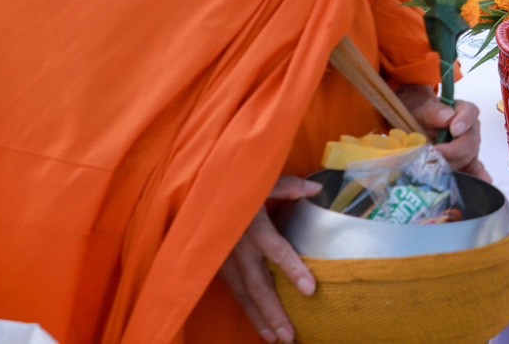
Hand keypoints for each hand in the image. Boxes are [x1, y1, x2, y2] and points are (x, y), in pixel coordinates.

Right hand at [218, 175, 319, 343]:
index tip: (310, 289)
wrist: (192, 190)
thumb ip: (288, 186)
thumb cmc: (233, 183)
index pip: (275, 249)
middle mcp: (236, 246)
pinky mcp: (215, 266)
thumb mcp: (260, 179)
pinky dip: (248, 311)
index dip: (292, 269)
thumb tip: (316, 190)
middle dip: (274, 311)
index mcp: (251, 223)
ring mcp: (223, 259)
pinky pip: (234, 292)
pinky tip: (261, 328)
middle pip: (258, 284)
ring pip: (244, 295)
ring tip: (277, 339)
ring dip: (261, 318)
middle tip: (290, 335)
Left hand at [399, 88, 486, 180]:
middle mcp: (469, 129)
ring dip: (454, 164)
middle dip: (453, 150)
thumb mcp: (421, 107)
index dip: (465, 121)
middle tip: (435, 154)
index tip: (454, 130)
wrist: (411, 124)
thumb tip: (448, 118)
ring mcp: (467, 148)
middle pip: (470, 140)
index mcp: (461, 111)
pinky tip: (482, 182)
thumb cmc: (418, 112)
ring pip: (469, 157)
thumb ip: (433, 111)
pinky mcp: (463, 163)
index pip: (470, 112)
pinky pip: (473, 169)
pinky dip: (477, 176)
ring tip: (438, 169)